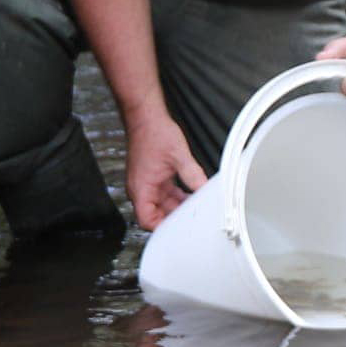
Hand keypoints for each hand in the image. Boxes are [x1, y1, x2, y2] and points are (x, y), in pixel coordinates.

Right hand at [126, 113, 208, 230]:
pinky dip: (177, 196)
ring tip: (196, 207)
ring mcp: (147, 183)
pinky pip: (165, 193)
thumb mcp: (178, 156)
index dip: (162, 228)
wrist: (145, 117)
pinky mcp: (152, 177)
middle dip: (174, 217)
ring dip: (178, 206)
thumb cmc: (153, 133)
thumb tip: (205, 189)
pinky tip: (191, 195)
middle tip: (193, 218)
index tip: (178, 229)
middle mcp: (141, 188)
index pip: (147, 220)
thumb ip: (192, 175)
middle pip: (156, 214)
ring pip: (163, 204)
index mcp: (141, 188)